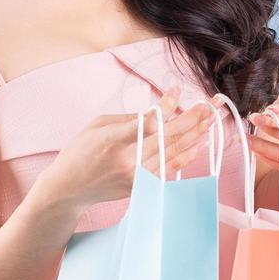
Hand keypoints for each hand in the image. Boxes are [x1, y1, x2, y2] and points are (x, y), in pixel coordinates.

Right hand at [45, 85, 214, 208]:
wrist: (68, 189)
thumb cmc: (80, 152)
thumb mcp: (97, 126)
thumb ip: (129, 119)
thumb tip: (157, 112)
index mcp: (112, 140)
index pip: (145, 122)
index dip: (165, 106)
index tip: (177, 90)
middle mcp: (126, 160)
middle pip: (166, 138)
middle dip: (191, 120)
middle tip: (208, 106)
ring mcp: (135, 176)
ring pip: (172, 153)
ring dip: (194, 136)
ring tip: (210, 121)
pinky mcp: (141, 187)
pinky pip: (169, 170)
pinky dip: (185, 157)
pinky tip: (198, 144)